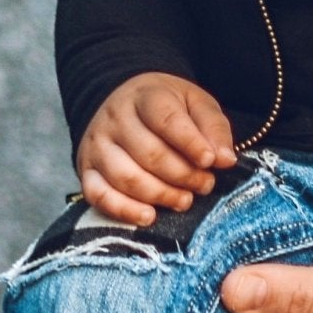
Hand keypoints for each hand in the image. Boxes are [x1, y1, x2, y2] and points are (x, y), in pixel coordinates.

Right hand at [75, 72, 237, 225]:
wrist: (126, 104)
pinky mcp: (87, 170)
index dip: (190, 143)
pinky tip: (149, 216)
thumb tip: (225, 159)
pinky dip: (124, 210)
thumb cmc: (169, 108)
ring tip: (184, 200)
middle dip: (183, 175)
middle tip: (205, 185)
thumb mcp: (197, 104)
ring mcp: (97, 145)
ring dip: (161, 195)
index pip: (165, 120)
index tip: (210, 161)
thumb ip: (214, 128)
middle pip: (148, 154)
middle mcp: (115, 119)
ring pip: (126, 178)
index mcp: (145, 96)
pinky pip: (99, 195)